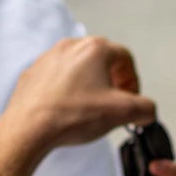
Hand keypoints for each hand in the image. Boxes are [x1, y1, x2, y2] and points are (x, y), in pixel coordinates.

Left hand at [0, 36, 155, 175]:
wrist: (29, 128)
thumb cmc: (70, 115)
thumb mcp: (122, 113)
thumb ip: (145, 109)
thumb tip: (146, 111)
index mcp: (95, 49)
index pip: (126, 58)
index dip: (133, 80)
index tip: (131, 98)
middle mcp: (71, 47)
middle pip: (102, 60)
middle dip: (112, 82)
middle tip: (113, 103)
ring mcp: (49, 58)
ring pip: (78, 68)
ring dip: (89, 86)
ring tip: (89, 109)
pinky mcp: (33, 73)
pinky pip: (57, 79)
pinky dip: (67, 92)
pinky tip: (67, 111)